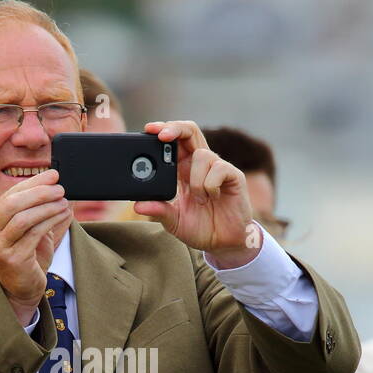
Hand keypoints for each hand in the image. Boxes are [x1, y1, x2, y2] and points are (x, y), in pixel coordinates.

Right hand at [0, 169, 72, 324]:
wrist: (22, 287)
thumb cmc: (27, 255)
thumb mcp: (28, 228)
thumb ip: (34, 207)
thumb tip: (52, 182)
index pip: (10, 194)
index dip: (33, 182)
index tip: (53, 175)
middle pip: (13, 203)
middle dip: (39, 192)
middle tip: (60, 189)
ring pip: (23, 218)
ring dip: (47, 207)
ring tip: (63, 202)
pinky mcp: (12, 259)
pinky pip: (33, 234)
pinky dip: (50, 221)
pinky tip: (62, 215)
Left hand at [133, 120, 258, 267]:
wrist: (223, 243)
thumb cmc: (200, 228)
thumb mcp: (173, 221)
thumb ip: (158, 211)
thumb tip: (138, 205)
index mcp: (183, 170)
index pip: (174, 141)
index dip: (163, 130)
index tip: (148, 130)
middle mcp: (200, 165)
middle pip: (190, 131)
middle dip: (175, 128)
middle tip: (161, 136)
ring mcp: (218, 169)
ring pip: (202, 154)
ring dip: (195, 179)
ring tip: (199, 200)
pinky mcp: (234, 176)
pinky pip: (219, 169)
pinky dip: (210, 185)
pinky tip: (213, 198)